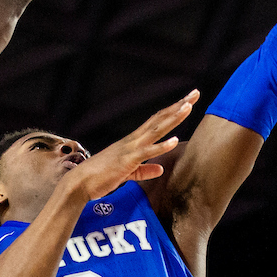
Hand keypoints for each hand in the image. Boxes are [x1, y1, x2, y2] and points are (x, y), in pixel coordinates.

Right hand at [64, 90, 198, 201]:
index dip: (172, 111)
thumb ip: (144, 170)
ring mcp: (130, 149)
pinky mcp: (127, 161)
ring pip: (156, 130)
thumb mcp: (127, 173)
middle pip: (159, 119)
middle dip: (178, 106)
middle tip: (195, 93)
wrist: (81, 183)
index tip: (187, 101)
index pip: (156, 122)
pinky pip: (147, 152)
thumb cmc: (100, 177)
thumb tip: (161, 169)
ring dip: (173, 118)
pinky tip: (175, 139)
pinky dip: (161, 146)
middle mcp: (132, 140)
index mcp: (132, 142)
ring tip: (188, 106)